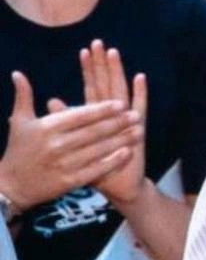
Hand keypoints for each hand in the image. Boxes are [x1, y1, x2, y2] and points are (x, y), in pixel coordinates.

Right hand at [0, 72, 136, 212]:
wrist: (12, 186)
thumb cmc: (18, 150)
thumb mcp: (20, 122)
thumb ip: (23, 96)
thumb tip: (18, 73)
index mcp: (46, 129)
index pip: (79, 116)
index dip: (101, 109)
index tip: (121, 103)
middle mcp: (56, 146)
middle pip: (93, 132)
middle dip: (117, 123)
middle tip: (135, 115)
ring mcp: (63, 165)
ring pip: (98, 150)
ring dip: (121, 140)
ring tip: (139, 131)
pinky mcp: (68, 182)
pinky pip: (95, 170)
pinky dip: (112, 161)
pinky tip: (127, 152)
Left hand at [60, 41, 148, 204]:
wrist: (119, 184)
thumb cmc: (95, 164)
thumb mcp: (74, 142)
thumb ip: (65, 121)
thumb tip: (50, 101)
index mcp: (98, 116)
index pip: (93, 86)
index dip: (89, 69)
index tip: (84, 51)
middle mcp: (113, 114)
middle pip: (106, 83)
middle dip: (102, 63)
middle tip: (99, 43)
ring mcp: (126, 120)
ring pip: (120, 90)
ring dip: (117, 72)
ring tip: (113, 53)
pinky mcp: (136, 129)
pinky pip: (139, 107)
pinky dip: (140, 93)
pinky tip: (139, 77)